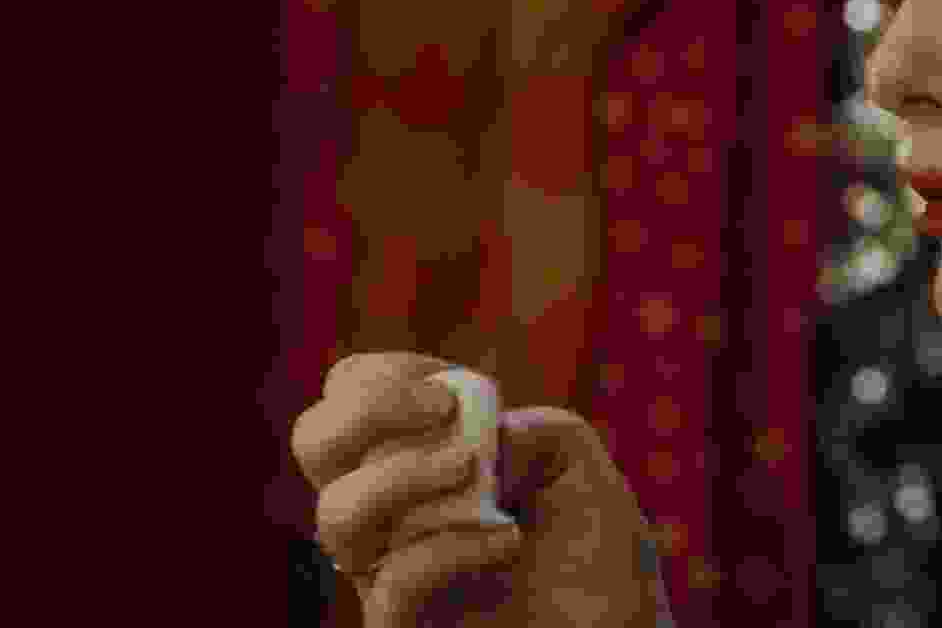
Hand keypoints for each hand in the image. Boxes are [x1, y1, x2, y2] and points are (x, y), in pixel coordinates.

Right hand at [292, 352, 666, 626]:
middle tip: (439, 410)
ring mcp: (389, 567)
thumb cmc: (591, 546)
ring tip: (472, 472)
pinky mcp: (404, 625)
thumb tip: (485, 434)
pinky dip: (446, 549)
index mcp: (413, 457)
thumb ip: (532, 426)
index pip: (351, 393)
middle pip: (316, 441)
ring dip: (404, 475)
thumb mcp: (575, 461)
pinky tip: (506, 540)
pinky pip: (392, 584)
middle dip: (366, 409)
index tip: (448, 388)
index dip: (385, 374)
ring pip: (337, 513)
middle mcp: (388, 509)